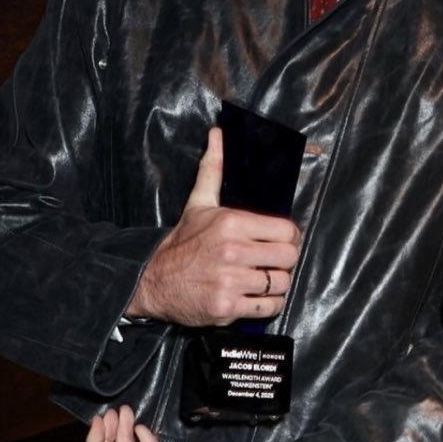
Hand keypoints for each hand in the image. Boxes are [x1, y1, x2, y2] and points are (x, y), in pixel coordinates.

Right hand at [127, 127, 300, 326]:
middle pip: (289, 257)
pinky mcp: (227, 307)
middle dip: (284, 261)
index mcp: (232, 223)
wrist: (154, 280)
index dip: (288, 237)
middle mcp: (233, 251)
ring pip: (281, 284)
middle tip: (272, 262)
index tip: (279, 241)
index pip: (287, 230)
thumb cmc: (183, 241)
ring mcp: (230, 281)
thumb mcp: (199, 203)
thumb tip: (218, 133)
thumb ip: (213, 169)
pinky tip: (254, 296)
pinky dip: (267, 305)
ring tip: (262, 279)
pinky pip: (269, 308)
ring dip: (276, 284)